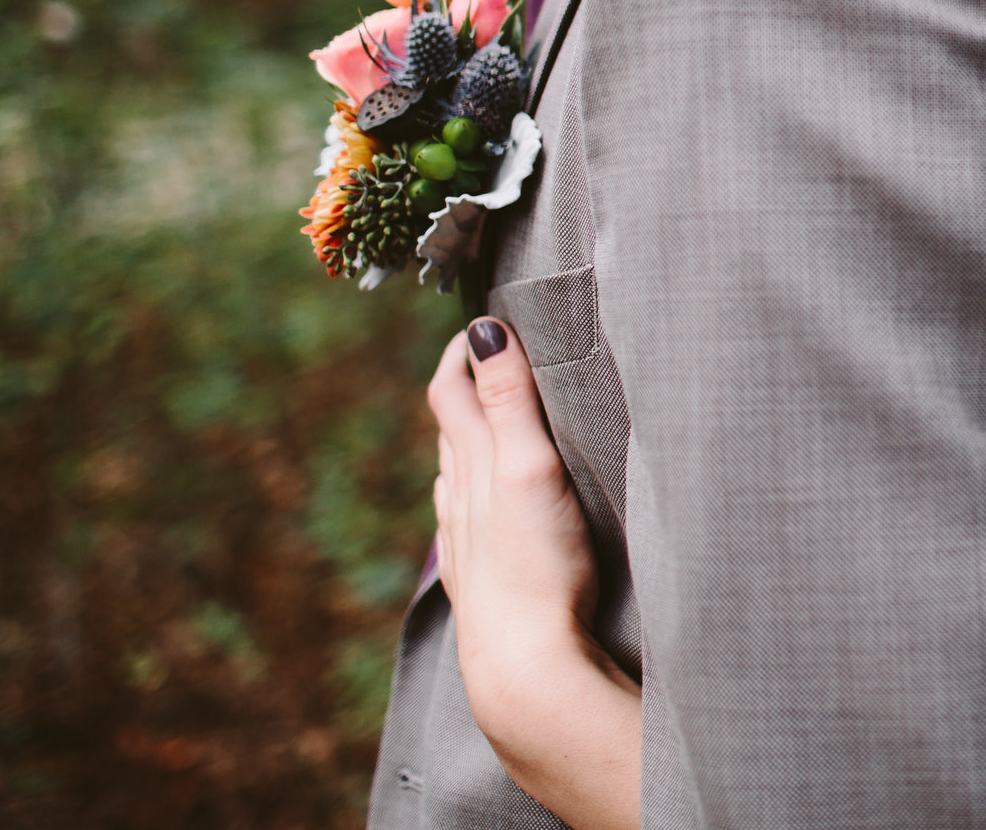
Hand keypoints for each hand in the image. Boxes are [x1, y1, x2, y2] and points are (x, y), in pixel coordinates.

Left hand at [429, 319, 600, 720]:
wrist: (525, 663)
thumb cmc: (536, 564)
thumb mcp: (529, 466)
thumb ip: (510, 400)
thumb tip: (485, 331)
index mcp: (471, 463)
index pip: (450, 390)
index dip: (461, 351)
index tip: (483, 322)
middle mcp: (458, 497)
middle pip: (450, 428)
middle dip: (466, 386)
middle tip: (492, 356)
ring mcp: (465, 540)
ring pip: (455, 474)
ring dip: (469, 438)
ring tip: (493, 420)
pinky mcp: (482, 577)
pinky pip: (468, 519)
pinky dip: (475, 491)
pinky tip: (487, 505)